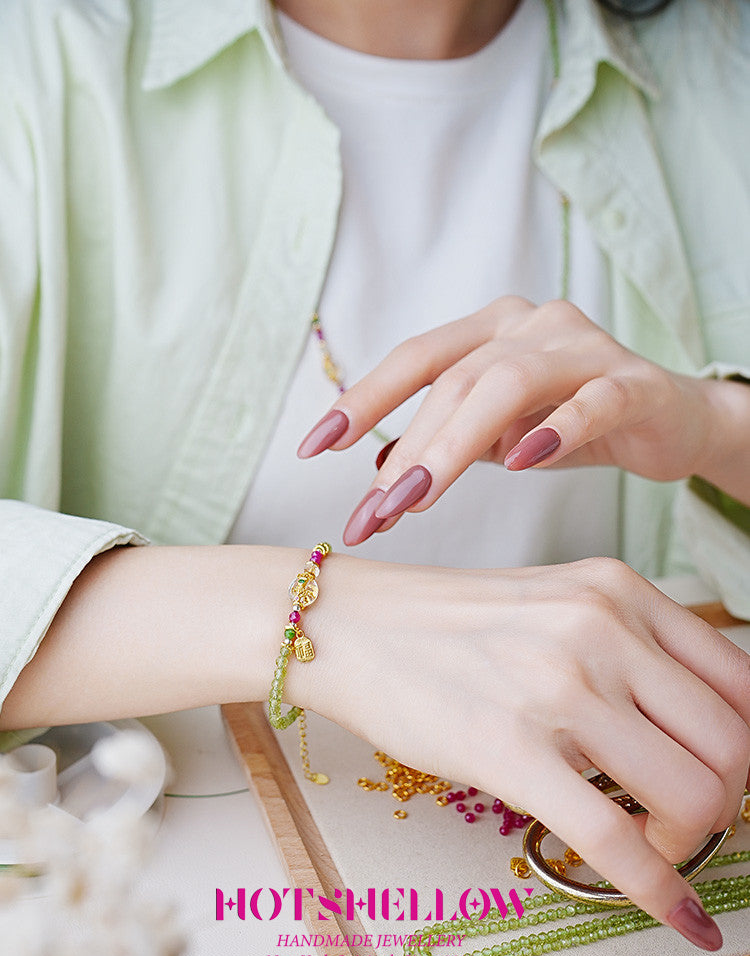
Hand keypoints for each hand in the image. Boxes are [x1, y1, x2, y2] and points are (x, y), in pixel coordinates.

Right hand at [293, 555, 749, 950]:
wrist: (351, 625)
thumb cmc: (446, 624)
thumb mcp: (553, 604)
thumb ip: (623, 648)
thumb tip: (686, 729)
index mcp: (617, 590)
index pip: (741, 682)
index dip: (745, 748)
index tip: (722, 775)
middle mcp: (600, 628)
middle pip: (732, 746)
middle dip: (725, 802)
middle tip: (685, 818)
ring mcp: (557, 685)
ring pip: (691, 796)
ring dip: (689, 842)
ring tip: (650, 842)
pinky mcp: (508, 747)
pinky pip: (616, 842)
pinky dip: (659, 892)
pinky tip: (674, 912)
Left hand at [297, 296, 749, 543]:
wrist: (669, 420)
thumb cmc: (573, 422)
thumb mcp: (499, 434)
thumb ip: (447, 441)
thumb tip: (379, 473)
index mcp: (490, 329)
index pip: (415, 358)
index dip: (362, 400)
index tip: (314, 448)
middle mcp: (531, 324)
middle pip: (454, 380)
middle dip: (406, 448)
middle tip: (373, 511)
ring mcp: (583, 347)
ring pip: (507, 384)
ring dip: (455, 445)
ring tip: (417, 497)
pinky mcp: (632, 382)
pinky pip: (589, 400)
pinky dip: (553, 429)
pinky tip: (520, 462)